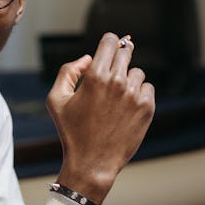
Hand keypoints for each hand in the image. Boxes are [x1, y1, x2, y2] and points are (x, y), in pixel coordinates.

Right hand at [46, 33, 154, 203]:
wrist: (92, 162)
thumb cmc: (71, 132)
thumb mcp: (56, 100)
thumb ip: (68, 71)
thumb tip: (87, 59)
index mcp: (95, 76)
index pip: (110, 41)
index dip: (109, 42)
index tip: (109, 46)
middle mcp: (117, 82)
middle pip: (126, 52)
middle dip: (119, 57)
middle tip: (113, 70)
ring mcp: (134, 95)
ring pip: (137, 72)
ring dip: (128, 79)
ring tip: (116, 97)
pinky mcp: (147, 108)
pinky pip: (148, 88)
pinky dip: (139, 93)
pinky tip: (127, 107)